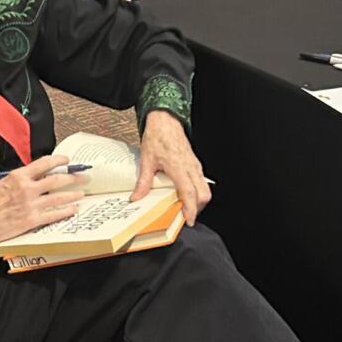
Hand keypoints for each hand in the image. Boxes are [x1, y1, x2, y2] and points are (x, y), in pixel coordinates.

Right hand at [0, 155, 85, 248]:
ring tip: (81, 193)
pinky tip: (73, 209)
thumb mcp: (0, 184)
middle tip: (83, 176)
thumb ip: (17, 180)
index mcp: (18, 176)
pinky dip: (66, 211)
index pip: (44, 163)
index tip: (67, 159)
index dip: (59, 160)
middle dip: (73, 177)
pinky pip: (54, 214)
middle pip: (57, 179)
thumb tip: (31, 179)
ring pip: (59, 197)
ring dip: (73, 194)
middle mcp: (27, 188)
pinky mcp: (31, 221)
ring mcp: (31, 205)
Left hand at [132, 110, 209, 225]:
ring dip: (198, 200)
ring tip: (184, 207)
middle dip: (197, 208)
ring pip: (204, 188)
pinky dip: (197, 191)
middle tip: (184, 216)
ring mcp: (195, 165)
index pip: (190, 193)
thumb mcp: (146, 160)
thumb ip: (143, 182)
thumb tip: (136, 197)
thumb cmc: (158, 137)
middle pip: (203, 194)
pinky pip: (201, 181)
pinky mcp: (195, 164)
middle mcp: (191, 167)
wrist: (165, 121)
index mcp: (179, 167)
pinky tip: (184, 194)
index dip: (191, 209)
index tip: (188, 220)